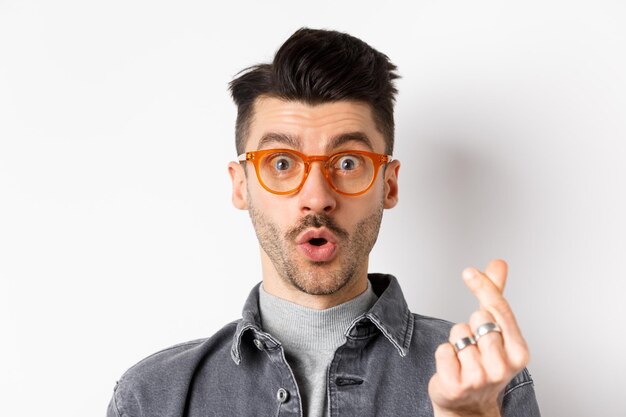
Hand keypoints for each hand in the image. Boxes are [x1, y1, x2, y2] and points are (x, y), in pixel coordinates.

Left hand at [428, 260, 528, 416]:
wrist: (469, 407)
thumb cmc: (485, 364)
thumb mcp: (497, 331)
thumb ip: (496, 295)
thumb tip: (498, 263)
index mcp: (519, 352)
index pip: (499, 310)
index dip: (483, 287)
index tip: (469, 271)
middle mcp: (503, 367)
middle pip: (476, 318)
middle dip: (471, 325)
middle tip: (475, 345)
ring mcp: (479, 378)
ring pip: (458, 333)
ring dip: (456, 341)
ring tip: (464, 359)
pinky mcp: (455, 385)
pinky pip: (443, 350)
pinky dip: (444, 354)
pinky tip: (453, 368)